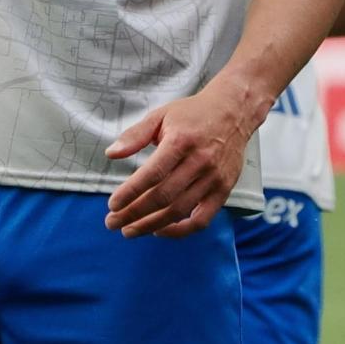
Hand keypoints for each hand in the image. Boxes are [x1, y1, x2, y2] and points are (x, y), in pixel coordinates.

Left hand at [104, 81, 260, 238]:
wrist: (233, 112)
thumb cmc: (192, 114)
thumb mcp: (160, 115)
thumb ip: (135, 135)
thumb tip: (111, 153)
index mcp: (180, 142)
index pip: (152, 174)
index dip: (130, 192)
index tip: (112, 205)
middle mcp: (199, 162)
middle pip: (163, 197)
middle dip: (134, 213)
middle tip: (112, 223)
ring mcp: (214, 179)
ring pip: (180, 211)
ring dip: (152, 225)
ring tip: (130, 231)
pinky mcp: (224, 190)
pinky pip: (203, 219)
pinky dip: (181, 230)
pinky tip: (160, 230)